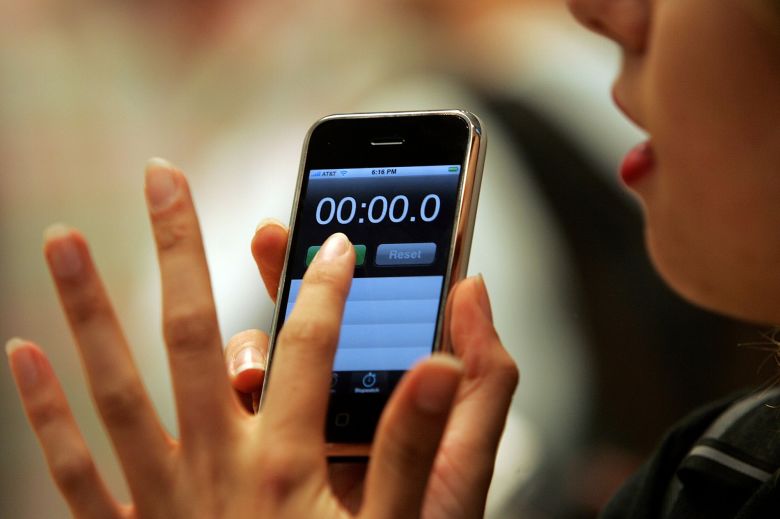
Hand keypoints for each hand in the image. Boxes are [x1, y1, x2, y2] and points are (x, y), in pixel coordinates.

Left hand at [6, 158, 471, 518]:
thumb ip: (423, 450)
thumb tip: (442, 362)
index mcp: (290, 467)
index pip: (312, 346)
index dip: (327, 285)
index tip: (334, 239)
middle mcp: (216, 469)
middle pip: (191, 337)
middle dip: (177, 249)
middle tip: (158, 177)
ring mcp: (160, 502)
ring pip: (116, 389)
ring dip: (87, 310)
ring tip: (62, 238)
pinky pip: (73, 473)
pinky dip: (44, 414)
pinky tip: (19, 355)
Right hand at [224, 220, 518, 518]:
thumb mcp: (465, 462)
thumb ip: (487, 379)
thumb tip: (473, 286)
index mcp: (391, 395)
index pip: (370, 316)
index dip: (360, 269)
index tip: (338, 227)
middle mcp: (340, 408)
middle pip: (306, 324)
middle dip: (286, 273)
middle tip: (274, 235)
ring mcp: (295, 438)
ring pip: (257, 366)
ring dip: (247, 345)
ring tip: (253, 363)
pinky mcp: (260, 467)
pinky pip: (226, 418)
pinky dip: (223, 394)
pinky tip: (231, 389)